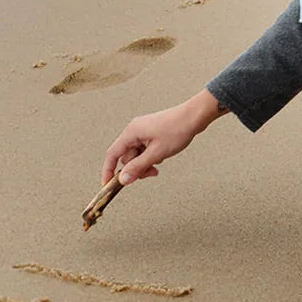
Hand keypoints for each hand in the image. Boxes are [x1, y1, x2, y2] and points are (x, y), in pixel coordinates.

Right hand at [101, 90, 224, 185]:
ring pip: (137, 154)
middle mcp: (134, 130)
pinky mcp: (152, 133)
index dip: (108, 170)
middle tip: (151, 172)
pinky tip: (163, 155)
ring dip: (146, 163)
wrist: (195, 116)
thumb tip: (123, 180)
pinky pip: (145, 149)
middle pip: (126, 157)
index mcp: (131, 132)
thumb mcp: (156, 153)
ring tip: (160, 162)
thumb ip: (138, 167)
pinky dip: (152, 156)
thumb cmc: (177, 130)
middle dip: (136, 168)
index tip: (107, 185)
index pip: (112, 154)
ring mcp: (143, 131)